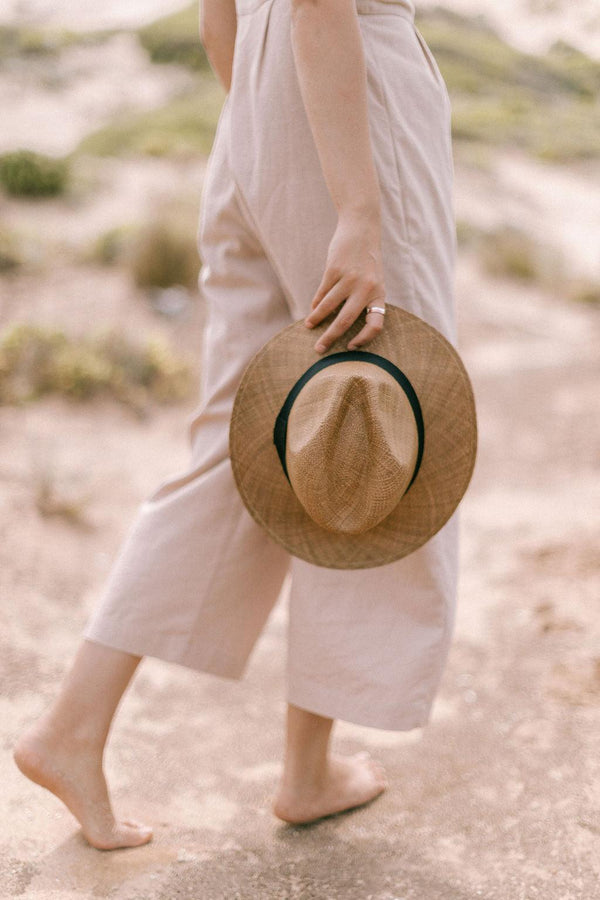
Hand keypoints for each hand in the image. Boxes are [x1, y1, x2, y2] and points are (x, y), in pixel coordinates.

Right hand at [304, 213, 385, 353]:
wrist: (361, 229)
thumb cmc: (367, 260)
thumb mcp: (373, 280)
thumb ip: (363, 300)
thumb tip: (342, 325)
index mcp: (379, 293)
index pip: (375, 324)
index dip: (364, 339)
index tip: (350, 346)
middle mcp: (366, 288)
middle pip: (346, 320)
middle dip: (330, 337)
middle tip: (319, 349)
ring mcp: (349, 278)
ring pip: (328, 306)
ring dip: (316, 319)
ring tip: (309, 326)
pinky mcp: (334, 269)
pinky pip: (322, 292)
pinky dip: (316, 303)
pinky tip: (312, 309)